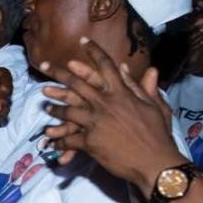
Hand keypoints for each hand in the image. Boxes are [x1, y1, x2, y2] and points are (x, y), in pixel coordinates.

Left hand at [38, 39, 182, 189]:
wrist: (155, 163)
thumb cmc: (158, 135)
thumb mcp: (156, 108)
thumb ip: (146, 89)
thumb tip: (149, 69)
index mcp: (122, 93)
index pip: (106, 66)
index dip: (94, 51)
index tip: (83, 40)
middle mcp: (106, 103)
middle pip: (77, 83)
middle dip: (59, 73)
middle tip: (44, 66)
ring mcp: (96, 122)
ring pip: (68, 110)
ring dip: (56, 108)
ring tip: (47, 107)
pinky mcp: (90, 142)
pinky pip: (69, 139)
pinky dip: (60, 141)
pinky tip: (52, 142)